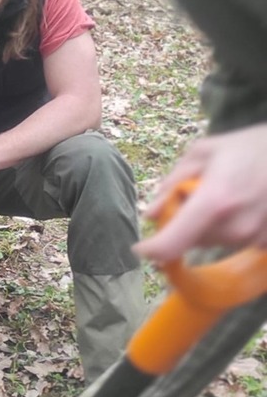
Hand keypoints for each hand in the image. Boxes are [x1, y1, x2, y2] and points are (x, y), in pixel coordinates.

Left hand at [134, 124, 266, 262]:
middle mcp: (235, 226)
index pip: (171, 243)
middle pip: (189, 240)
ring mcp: (255, 237)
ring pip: (210, 242)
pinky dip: (229, 228)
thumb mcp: (203, 153)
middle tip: (197, 195)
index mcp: (215, 200)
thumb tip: (150, 214)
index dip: (152, 249)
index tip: (141, 247)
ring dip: (206, 225)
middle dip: (183, 223)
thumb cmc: (249, 147)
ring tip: (226, 195)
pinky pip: (234, 242)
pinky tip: (242, 205)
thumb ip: (172, 184)